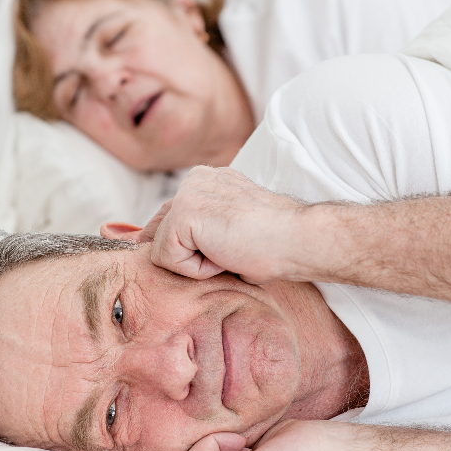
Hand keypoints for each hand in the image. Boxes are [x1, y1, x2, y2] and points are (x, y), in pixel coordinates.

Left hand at [140, 166, 306, 283]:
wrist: (301, 240)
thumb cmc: (276, 245)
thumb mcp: (229, 233)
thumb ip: (197, 233)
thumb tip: (150, 246)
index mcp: (207, 182)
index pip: (171, 222)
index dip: (189, 248)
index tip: (226, 247)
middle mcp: (194, 180)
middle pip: (161, 236)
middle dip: (192, 255)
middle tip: (235, 248)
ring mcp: (188, 193)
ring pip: (164, 251)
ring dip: (197, 264)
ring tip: (232, 250)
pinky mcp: (184, 212)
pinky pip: (168, 260)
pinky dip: (197, 270)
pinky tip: (227, 253)